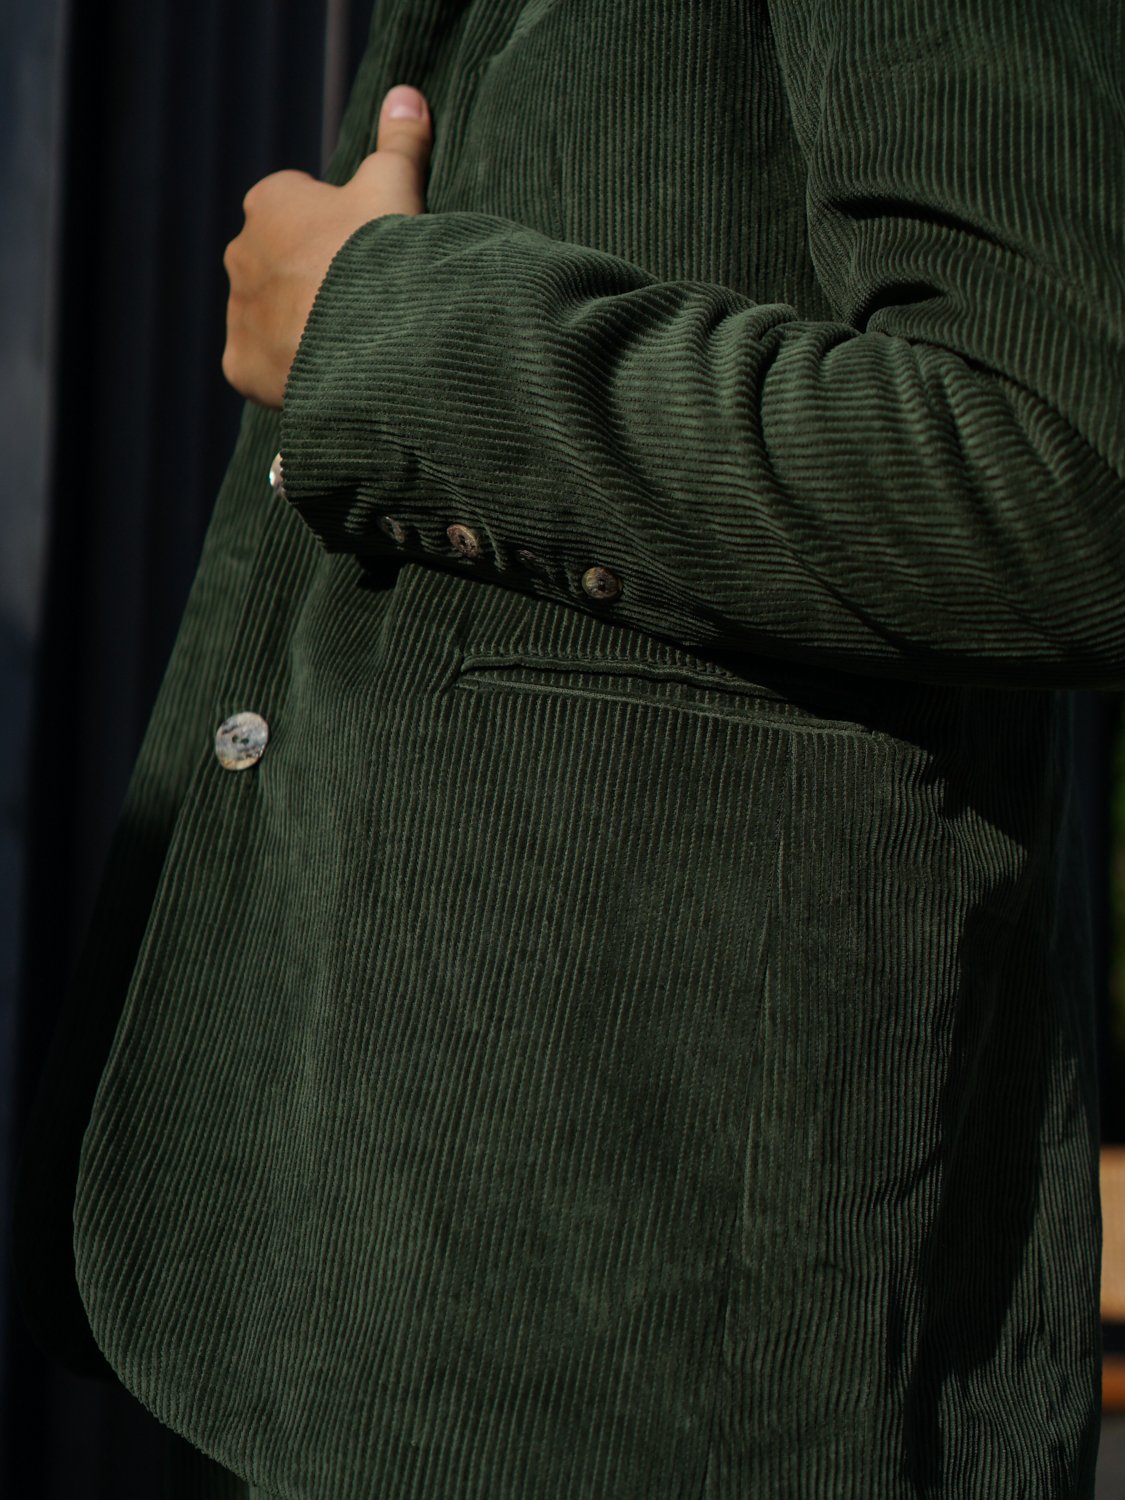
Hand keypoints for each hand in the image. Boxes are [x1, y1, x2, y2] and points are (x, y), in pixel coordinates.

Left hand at [221, 84, 432, 408]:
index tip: (366, 251)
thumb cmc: (383, 256)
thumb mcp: (398, 188)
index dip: (336, 227)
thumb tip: (406, 94)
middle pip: (277, 263)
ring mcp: (238, 313)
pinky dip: (284, 372)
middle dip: (309, 277)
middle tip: (360, 299)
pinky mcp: (240, 365)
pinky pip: (259, 366)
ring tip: (347, 341)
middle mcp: (240, 252)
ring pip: (267, 317)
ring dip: (297, 325)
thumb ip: (399, 142)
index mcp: (269, 202)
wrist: (377, 341)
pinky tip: (323, 374)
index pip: (296, 205)